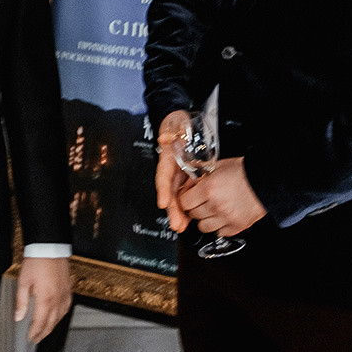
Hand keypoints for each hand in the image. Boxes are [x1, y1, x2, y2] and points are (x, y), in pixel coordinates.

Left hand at [15, 258, 71, 344]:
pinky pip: (66, 308)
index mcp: (45, 299)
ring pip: (60, 317)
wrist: (50, 247)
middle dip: (43, 333)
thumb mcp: (23, 282)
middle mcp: (57, 299)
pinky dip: (61, 316)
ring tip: (44, 331)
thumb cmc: (36, 262)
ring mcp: (64, 294)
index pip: (40, 323)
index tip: (30, 338)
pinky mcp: (68, 289)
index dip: (35, 333)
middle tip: (36, 339)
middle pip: (51, 323)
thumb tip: (18, 316)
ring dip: (52, 326)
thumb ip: (21, 301)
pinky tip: (57, 316)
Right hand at [155, 110, 192, 231]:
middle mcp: (171, 169)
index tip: (163, 202)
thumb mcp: (175, 125)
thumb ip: (172, 132)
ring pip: (176, 197)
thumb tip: (166, 137)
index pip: (163, 176)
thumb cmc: (177, 125)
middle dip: (172, 209)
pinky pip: (185, 195)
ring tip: (180, 226)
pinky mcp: (187, 179)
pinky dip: (186, 207)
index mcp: (167, 158)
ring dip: (178, 212)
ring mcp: (178, 175)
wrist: (183, 124)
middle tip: (176, 223)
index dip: (163, 190)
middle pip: (170, 192)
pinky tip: (187, 219)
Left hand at [179, 156, 267, 236]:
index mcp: (208, 189)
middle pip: (192, 214)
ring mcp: (225, 218)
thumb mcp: (218, 165)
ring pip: (203, 227)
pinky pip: (219, 232)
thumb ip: (200, 171)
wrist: (265, 182)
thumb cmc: (244, 172)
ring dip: (205, 219)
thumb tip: (188, 176)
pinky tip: (224, 216)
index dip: (186, 197)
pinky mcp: (236, 227)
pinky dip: (220, 226)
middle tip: (201, 201)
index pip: (184, 201)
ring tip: (212, 210)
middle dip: (195, 207)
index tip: (189, 196)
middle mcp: (215, 205)